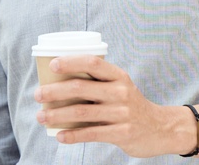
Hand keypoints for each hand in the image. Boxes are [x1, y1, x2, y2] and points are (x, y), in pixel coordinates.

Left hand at [33, 56, 193, 157]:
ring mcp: (122, 113)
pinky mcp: (122, 133)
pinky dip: (72, 135)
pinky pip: (91, 133)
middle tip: (37, 95)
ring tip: (41, 116)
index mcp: (119, 76)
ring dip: (56, 114)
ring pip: (81, 112)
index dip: (71, 62)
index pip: (93, 62)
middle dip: (54, 91)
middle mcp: (121, 92)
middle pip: (81, 88)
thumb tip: (57, 83)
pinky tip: (59, 136)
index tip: (52, 66)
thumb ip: (97, 83)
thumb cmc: (129, 105)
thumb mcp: (120, 87)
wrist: (161, 129)